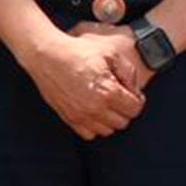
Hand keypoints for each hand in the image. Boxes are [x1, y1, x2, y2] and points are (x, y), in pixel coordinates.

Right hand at [26, 24, 145, 137]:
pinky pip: (89, 134)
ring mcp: (80, 115)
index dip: (137, 100)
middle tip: (120, 97)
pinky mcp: (68, 118)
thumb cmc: (77, 52)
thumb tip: (135, 88)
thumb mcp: (109, 53)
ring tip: (106, 104)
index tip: (132, 93)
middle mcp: (94, 108)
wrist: (48, 56)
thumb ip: (128, 71)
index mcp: (107, 91)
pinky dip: (95, 126)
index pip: (134, 109)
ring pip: (107, 131)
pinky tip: (94, 111)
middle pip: (123, 122)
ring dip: (111, 119)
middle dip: (125, 110)